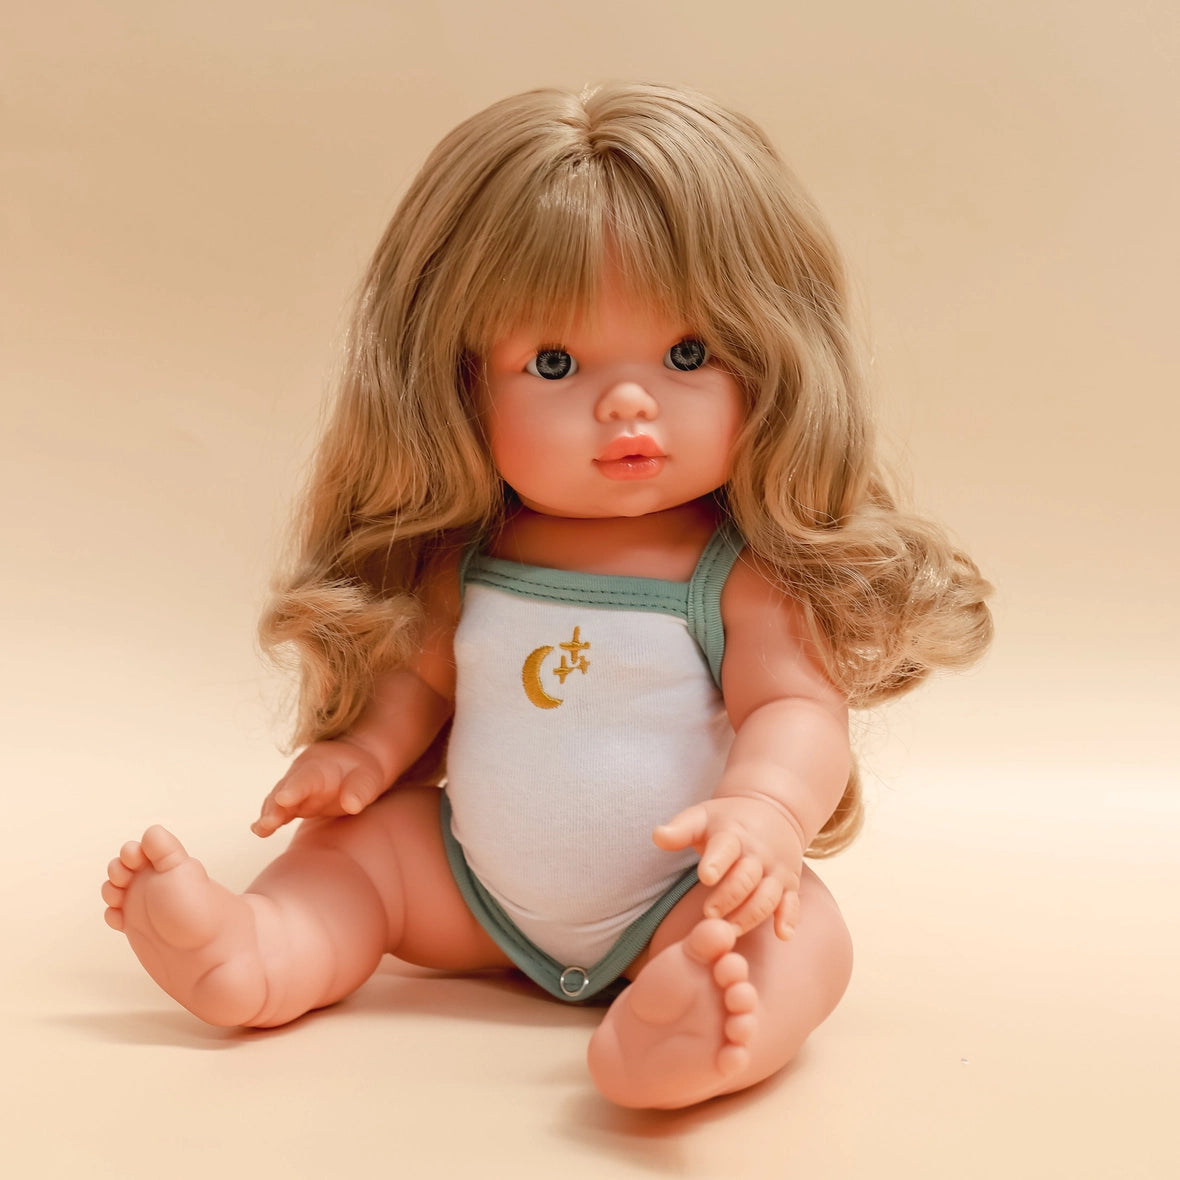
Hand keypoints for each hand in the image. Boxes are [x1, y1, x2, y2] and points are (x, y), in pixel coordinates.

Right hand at [251, 739, 387, 836]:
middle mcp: (301, 776)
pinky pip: (279, 811)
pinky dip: (269, 821)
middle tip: (267, 822)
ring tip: (260, 830)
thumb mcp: (368, 778)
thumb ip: (360, 790)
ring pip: (276, 801)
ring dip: (269, 815)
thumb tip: (352, 805)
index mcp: (320, 767)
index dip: (294, 789)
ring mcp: (294, 790)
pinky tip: (258, 830)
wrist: (353, 764)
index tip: (283, 799)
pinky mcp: (293, 804)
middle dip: (275, 806)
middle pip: (284, 789)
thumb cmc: (362, 772)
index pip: (305, 778)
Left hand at [653, 796, 805, 939]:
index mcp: (733, 834)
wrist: (773, 810)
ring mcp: (776, 870)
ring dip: (750, 915)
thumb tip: (657, 836)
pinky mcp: (789, 884)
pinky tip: (783, 935)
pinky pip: (793, 903)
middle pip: (745, 879)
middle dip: (729, 897)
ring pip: (767, 896)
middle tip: (710, 914)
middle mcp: (757, 853)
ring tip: (731, 931)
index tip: (706, 876)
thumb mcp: (702, 817)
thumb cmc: (727, 820)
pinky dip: (789, 918)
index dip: (716, 862)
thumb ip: (680, 830)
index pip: (725, 848)